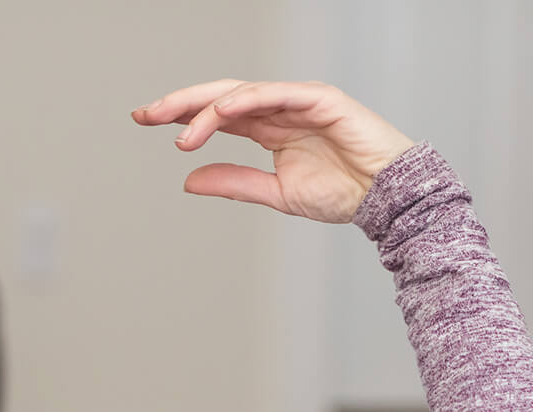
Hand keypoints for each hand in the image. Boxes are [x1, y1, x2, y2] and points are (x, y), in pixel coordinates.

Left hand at [132, 80, 414, 223]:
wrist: (387, 198)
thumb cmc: (344, 193)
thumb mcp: (277, 193)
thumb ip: (236, 183)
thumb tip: (190, 180)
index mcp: (268, 128)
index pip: (216, 115)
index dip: (181, 115)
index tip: (145, 121)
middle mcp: (279, 108)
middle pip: (220, 98)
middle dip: (181, 103)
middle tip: (146, 114)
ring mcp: (298, 100)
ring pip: (241, 94)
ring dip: (207, 110)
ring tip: (179, 131)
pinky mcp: (320, 98)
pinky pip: (275, 92)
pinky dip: (245, 99)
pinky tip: (219, 112)